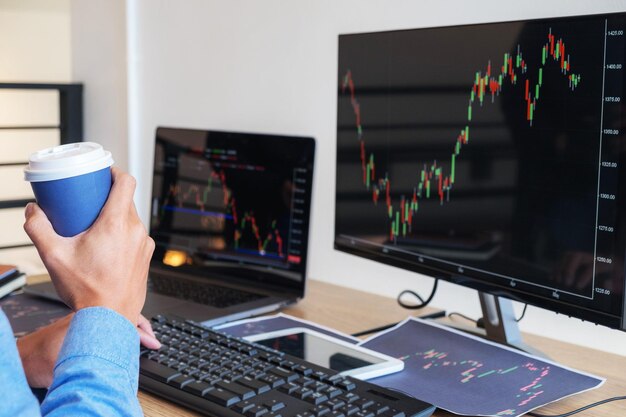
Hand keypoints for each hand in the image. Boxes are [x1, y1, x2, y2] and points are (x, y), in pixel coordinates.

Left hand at [17, 313, 160, 387]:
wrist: (23, 359)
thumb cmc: (42, 361)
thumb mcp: (74, 363)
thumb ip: (98, 361)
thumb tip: (119, 366)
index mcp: (91, 319)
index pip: (124, 321)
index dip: (142, 332)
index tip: (153, 343)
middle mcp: (90, 315)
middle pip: (123, 313)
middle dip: (141, 324)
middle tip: (154, 338)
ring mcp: (86, 318)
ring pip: (115, 315)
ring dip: (131, 323)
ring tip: (144, 334)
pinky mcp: (81, 324)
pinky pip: (107, 320)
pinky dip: (119, 325)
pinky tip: (122, 334)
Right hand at [24, 168, 154, 323]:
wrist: (108, 319)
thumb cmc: (87, 290)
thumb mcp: (53, 256)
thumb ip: (38, 229)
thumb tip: (32, 211)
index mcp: (117, 223)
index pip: (126, 182)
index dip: (116, 171)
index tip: (104, 172)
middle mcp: (136, 231)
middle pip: (126, 201)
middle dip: (108, 197)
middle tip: (89, 201)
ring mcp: (144, 245)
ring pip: (132, 220)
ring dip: (115, 218)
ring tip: (95, 227)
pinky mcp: (146, 258)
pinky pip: (136, 237)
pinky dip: (123, 235)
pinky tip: (107, 247)